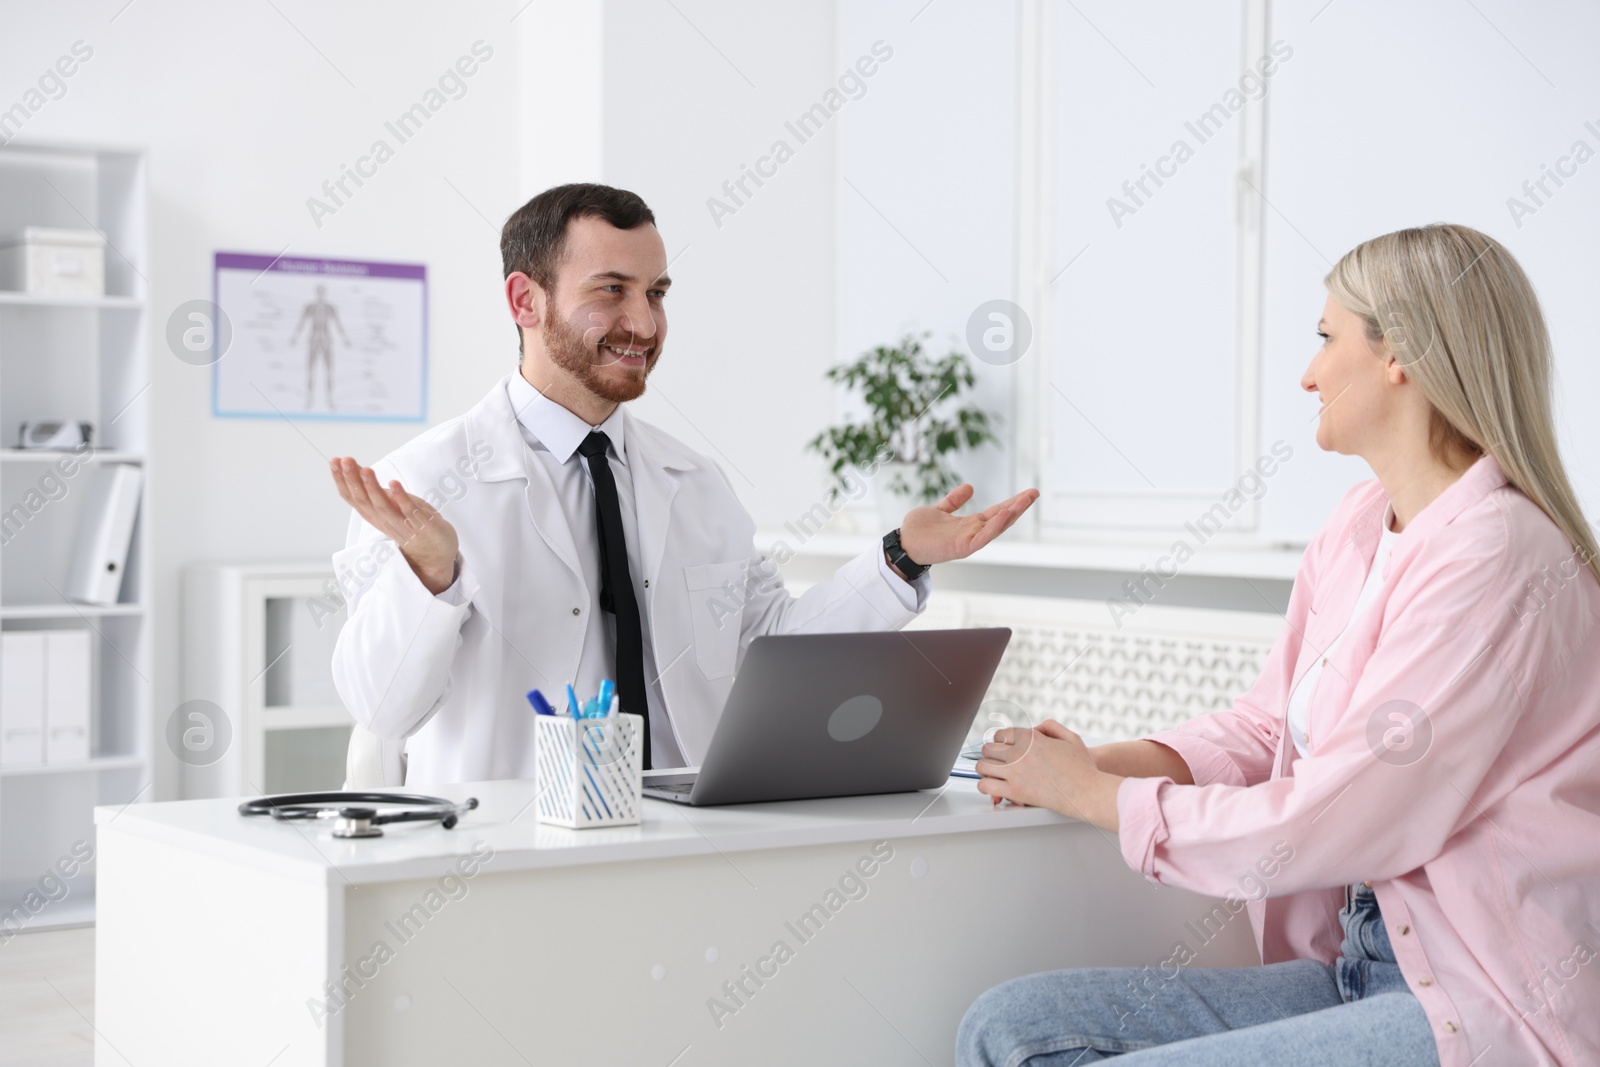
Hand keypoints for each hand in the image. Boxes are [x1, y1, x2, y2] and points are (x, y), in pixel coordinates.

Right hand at [330, 457, 459, 594]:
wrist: (434, 552)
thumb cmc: (410, 523)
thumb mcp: (388, 504)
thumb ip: (374, 489)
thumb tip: (356, 468)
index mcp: (373, 515)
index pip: (352, 498)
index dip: (342, 480)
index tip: (334, 461)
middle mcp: (383, 521)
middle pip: (364, 501)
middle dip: (353, 480)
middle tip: (346, 460)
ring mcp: (401, 525)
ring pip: (382, 507)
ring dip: (373, 488)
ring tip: (366, 470)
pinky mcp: (420, 526)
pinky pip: (409, 512)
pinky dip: (401, 498)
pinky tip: (394, 483)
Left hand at [896, 484, 1039, 566]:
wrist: (902, 544)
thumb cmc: (919, 530)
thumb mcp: (940, 509)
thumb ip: (954, 501)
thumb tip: (970, 487)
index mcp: (970, 525)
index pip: (996, 512)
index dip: (1012, 503)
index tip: (1028, 493)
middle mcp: (973, 533)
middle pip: (1001, 519)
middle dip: (1018, 507)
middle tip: (1035, 493)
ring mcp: (968, 541)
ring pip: (995, 528)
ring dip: (1011, 515)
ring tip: (1024, 501)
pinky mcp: (961, 548)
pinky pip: (981, 538)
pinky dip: (994, 527)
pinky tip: (1004, 514)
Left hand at [975, 720, 1123, 829]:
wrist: (1087, 792)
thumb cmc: (1082, 768)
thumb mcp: (1071, 737)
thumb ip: (1050, 727)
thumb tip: (1035, 728)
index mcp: (1030, 738)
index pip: (1000, 734)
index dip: (999, 742)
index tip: (1001, 748)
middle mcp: (1019, 752)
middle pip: (988, 749)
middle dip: (991, 755)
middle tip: (995, 762)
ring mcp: (1015, 772)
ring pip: (983, 766)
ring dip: (986, 769)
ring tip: (992, 774)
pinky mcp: (1015, 791)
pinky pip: (986, 785)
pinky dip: (986, 786)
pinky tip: (992, 788)